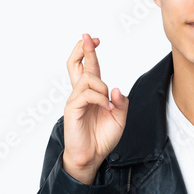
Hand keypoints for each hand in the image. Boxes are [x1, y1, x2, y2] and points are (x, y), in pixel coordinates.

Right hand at [62, 33, 128, 184]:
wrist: (92, 156)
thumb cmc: (102, 138)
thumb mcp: (119, 118)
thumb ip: (121, 103)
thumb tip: (115, 88)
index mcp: (92, 93)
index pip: (89, 67)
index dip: (90, 52)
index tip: (95, 39)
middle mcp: (81, 93)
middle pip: (76, 64)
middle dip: (83, 49)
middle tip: (88, 37)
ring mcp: (75, 100)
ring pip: (87, 79)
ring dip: (102, 87)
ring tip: (108, 104)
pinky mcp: (72, 109)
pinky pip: (87, 94)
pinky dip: (100, 98)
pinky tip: (106, 108)